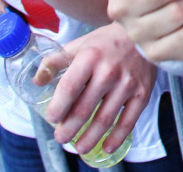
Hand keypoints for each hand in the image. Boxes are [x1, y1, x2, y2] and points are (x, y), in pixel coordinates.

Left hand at [40, 23, 156, 153]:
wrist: (144, 35)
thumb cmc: (108, 42)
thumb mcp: (80, 44)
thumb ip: (56, 60)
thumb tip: (38, 80)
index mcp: (90, 57)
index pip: (69, 88)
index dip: (58, 108)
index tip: (52, 118)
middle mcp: (109, 72)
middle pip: (84, 109)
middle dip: (69, 128)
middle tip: (61, 137)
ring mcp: (127, 84)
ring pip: (105, 119)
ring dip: (89, 138)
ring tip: (79, 147)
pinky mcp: (142, 93)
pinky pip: (129, 121)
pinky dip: (117, 137)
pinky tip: (106, 146)